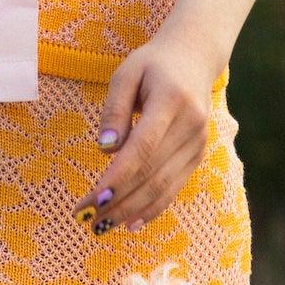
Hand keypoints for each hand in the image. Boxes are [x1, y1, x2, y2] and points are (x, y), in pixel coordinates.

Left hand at [83, 29, 219, 236]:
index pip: (142, 147)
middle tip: (86, 218)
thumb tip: (105, 150)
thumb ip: (114, 109)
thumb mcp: (126, 74)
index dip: (118, 177)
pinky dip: (153, 208)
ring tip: (102, 226)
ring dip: (131, 211)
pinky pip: (174, 188)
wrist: (194, 58)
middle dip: (118, 200)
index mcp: (171, 101)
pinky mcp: (198, 155)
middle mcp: (190, 125)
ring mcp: (198, 143)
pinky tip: (130, 223)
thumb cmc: (152, 65)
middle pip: (151, 173)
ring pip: (163, 186)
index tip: (93, 199)